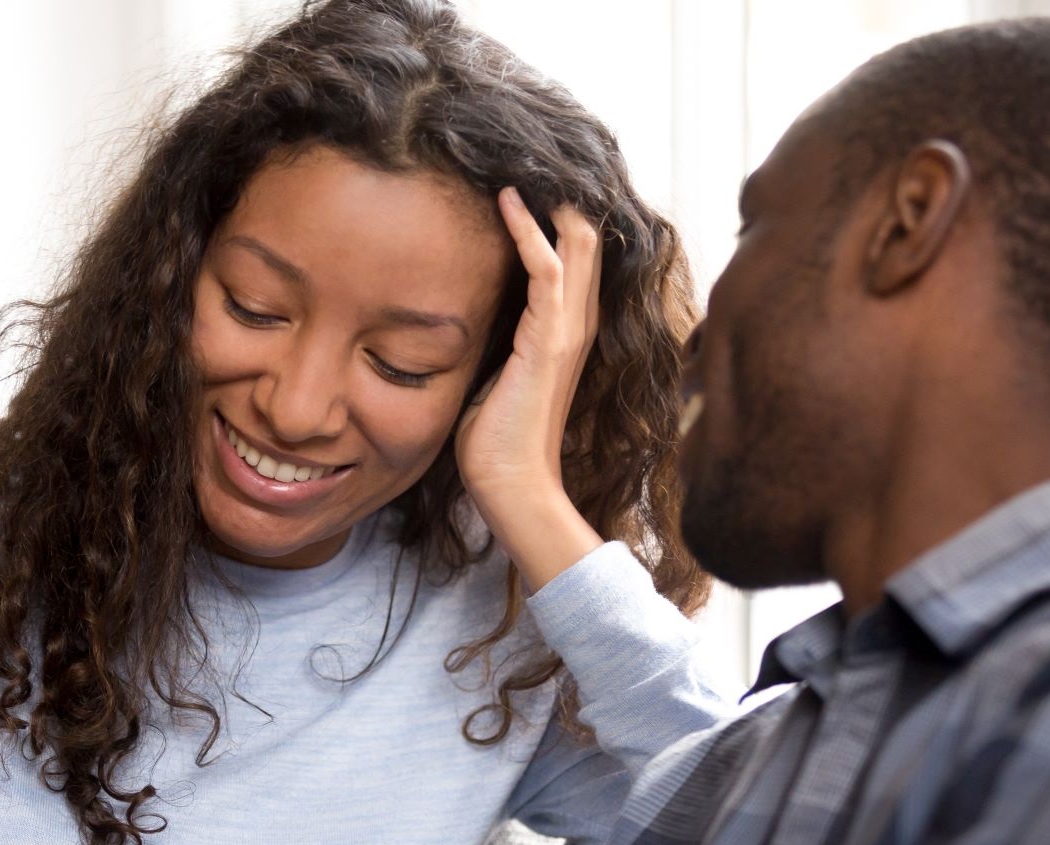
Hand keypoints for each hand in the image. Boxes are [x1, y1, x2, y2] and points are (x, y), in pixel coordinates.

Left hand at [454, 190, 605, 591]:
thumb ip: (496, 341)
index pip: (574, 256)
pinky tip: (508, 198)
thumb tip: (462, 315)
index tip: (524, 178)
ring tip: (520, 159)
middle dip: (561, 194)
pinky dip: (528, 228)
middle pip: (587, 237)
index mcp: (565, 331)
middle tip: (526, 153)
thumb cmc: (497, 441)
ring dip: (549, 198)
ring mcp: (568, 329)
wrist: (512, 485)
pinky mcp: (549, 338)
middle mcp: (577, 323)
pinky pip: (547, 266)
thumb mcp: (495, 375)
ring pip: (577, 240)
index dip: (557, 215)